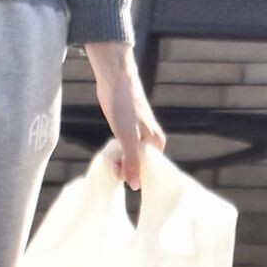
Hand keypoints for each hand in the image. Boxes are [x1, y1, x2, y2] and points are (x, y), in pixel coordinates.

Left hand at [90, 61, 166, 189]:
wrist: (115, 79)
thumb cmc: (124, 107)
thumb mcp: (127, 138)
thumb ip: (131, 162)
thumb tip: (135, 186)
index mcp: (156, 143)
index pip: (148, 170)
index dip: (133, 175)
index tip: (119, 174)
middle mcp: (150, 140)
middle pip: (139, 165)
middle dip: (126, 169)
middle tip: (111, 165)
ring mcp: (138, 134)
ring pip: (130, 157)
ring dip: (120, 162)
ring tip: (109, 161)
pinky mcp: (127, 129)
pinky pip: (124, 148)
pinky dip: (117, 153)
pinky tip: (110, 154)